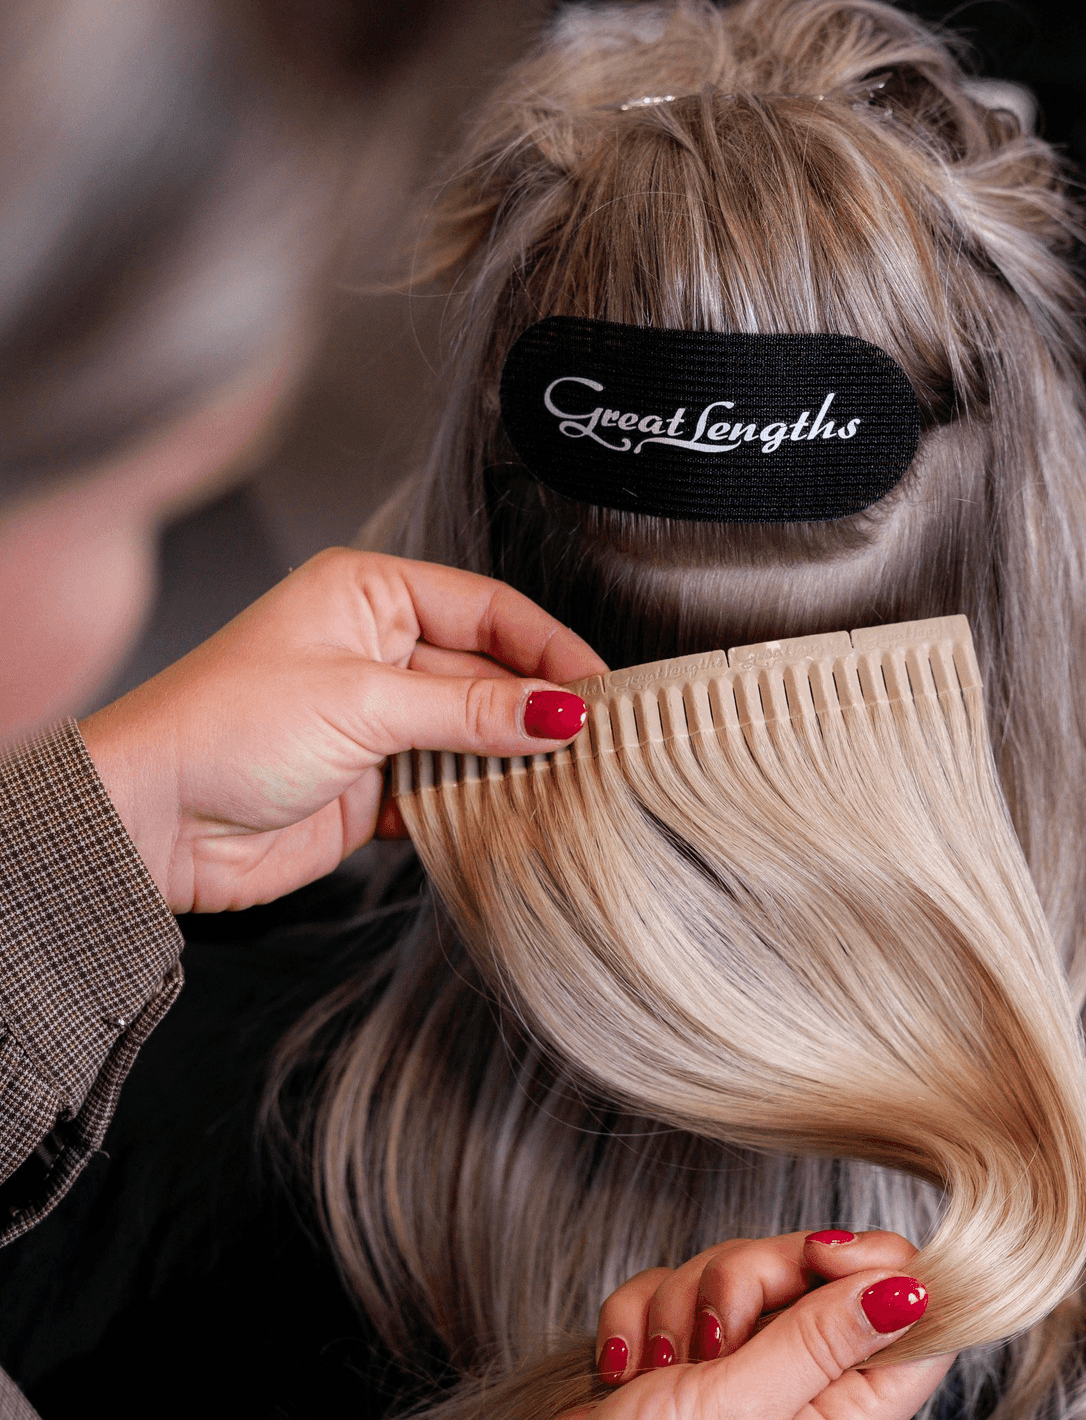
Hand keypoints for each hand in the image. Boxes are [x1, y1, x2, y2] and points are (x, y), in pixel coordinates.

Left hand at [80, 548, 603, 913]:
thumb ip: (470, 712)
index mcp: (368, 595)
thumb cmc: (222, 728)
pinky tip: (514, 812)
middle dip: (538, 709)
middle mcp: (376, 651)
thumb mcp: (361, 704)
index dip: (549, 646)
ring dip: (514, 761)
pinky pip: (448, 786)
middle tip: (601, 742)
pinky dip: (480, 802)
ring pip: (474, 735)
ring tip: (571, 782)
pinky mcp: (373, 785)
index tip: (602, 687)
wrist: (150, 823)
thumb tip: (560, 709)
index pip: (487, 609)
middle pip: (487, 674)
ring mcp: (376, 721)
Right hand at [462, 1230, 953, 1419]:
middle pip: (813, 1273)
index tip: (817, 1258)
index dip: (872, 1263)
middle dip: (751, 1277)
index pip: (911, 1316)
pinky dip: (641, 1315)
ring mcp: (736, 1375)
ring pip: (736, 1272)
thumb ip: (823, 1337)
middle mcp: (798, 1392)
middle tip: (716, 1337)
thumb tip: (915, 1286)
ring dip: (684, 1301)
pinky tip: (627, 1368)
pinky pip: (672, 1289)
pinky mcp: (678, 1361)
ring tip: (665, 1368)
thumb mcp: (741, 1412)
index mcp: (842, 1419)